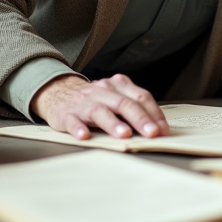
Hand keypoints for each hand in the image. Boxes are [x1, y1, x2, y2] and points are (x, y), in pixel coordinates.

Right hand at [31, 73, 168, 140]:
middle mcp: (103, 92)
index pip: (141, 97)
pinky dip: (78, 128)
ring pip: (100, 111)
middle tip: (151, 133)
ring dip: (113, 123)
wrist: (58, 92)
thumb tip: (157, 128)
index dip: (154, 114)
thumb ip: (134, 108)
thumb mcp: (115, 96)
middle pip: (124, 104)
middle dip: (140, 119)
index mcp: (118, 86)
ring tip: (124, 135)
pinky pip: (73, 121)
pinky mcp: (67, 114)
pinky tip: (84, 136)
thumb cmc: (94, 99)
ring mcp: (84, 103)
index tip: (163, 130)